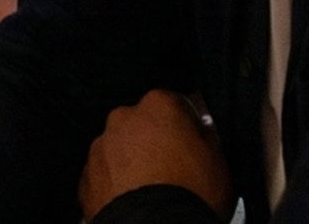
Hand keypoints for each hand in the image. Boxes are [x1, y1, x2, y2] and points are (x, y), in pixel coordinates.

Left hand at [78, 91, 232, 221]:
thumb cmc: (193, 195)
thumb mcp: (221, 163)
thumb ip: (209, 137)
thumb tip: (203, 130)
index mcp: (158, 107)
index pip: (174, 105)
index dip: (186, 128)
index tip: (194, 148)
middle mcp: (124, 118)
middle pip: (142, 126)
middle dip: (154, 144)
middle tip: (173, 174)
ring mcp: (101, 146)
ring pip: (120, 150)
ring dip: (132, 165)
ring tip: (152, 193)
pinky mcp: (87, 176)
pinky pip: (105, 176)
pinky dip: (116, 187)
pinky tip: (134, 204)